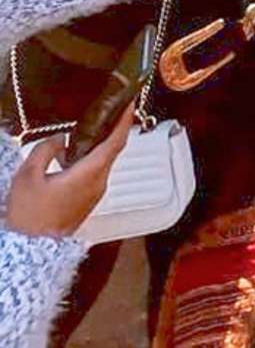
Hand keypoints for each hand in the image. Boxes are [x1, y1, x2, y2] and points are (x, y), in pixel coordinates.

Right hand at [5, 105, 133, 237]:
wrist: (32, 248)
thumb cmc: (30, 215)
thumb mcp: (28, 176)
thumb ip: (46, 150)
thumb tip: (61, 138)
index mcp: (91, 173)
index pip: (116, 141)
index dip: (124, 120)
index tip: (128, 103)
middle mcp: (100, 182)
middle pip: (112, 149)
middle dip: (112, 128)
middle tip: (107, 108)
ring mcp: (95, 192)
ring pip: (103, 161)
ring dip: (98, 143)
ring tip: (86, 126)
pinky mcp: (87, 199)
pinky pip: (94, 172)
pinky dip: (89, 157)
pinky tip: (72, 153)